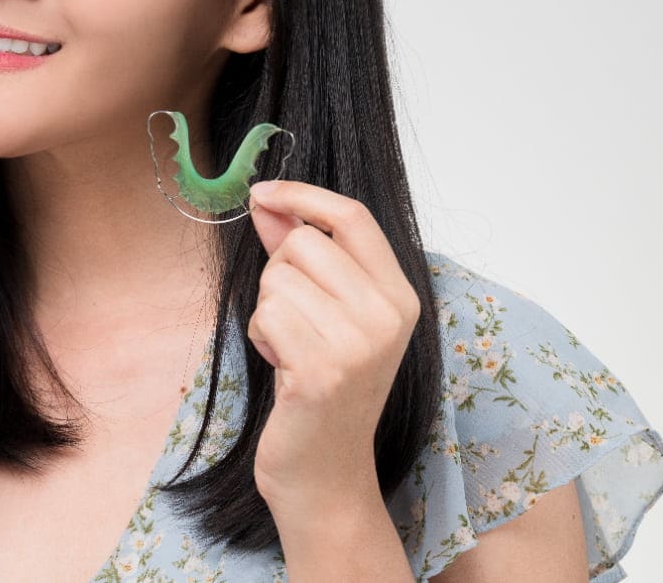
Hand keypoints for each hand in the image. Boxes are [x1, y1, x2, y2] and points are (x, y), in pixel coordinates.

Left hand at [243, 179, 421, 513]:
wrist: (324, 470)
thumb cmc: (318, 385)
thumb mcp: (321, 311)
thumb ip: (297, 253)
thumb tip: (267, 202)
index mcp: (400, 295)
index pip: (353, 217)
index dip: (302, 195)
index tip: (262, 192)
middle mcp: (389, 315)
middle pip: (304, 244)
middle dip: (278, 275)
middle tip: (294, 321)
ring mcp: (360, 343)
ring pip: (278, 279)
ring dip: (268, 312)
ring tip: (290, 349)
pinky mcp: (323, 369)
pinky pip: (266, 315)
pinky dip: (261, 338)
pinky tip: (282, 368)